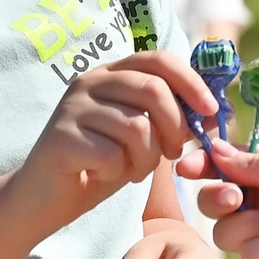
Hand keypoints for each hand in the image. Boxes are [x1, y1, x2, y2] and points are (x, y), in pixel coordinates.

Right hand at [8, 52, 216, 229]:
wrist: (44, 198)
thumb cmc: (98, 164)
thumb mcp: (140, 136)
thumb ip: (168, 116)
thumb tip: (213, 108)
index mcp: (110, 74)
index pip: (159, 60)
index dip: (192, 83)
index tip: (212, 111)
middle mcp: (89, 81)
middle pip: (154, 90)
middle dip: (175, 128)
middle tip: (171, 154)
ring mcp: (72, 107)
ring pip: (138, 128)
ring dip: (145, 159)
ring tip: (130, 169)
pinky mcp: (61, 137)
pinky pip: (113, 155)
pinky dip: (117, 173)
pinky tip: (100, 175)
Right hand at [183, 141, 258, 258]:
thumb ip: (253, 162)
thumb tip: (214, 150)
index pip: (224, 169)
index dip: (202, 167)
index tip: (187, 167)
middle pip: (213, 203)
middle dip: (218, 198)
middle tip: (236, 197)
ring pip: (227, 233)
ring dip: (258, 225)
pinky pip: (252, 258)